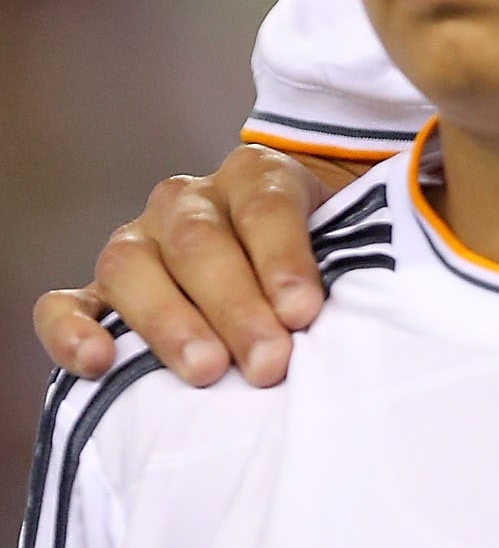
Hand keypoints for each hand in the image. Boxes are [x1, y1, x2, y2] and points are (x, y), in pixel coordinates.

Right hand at [34, 146, 357, 387]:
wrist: (277, 261)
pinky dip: (71, 330)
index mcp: (255, 176)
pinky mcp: (97, 290)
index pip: (266, 207)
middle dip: (237, 305)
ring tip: (206, 371)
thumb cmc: (318, 260)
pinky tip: (97, 362)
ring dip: (169, 320)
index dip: (284, 258)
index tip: (306, 313)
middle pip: (202, 242)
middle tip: (269, 362)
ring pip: (134, 265)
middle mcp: (188, 201)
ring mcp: (136, 243)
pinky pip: (65, 302)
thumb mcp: (344, 241)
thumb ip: (357, 255)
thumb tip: (385, 297)